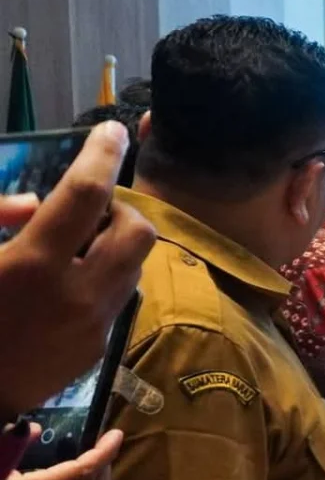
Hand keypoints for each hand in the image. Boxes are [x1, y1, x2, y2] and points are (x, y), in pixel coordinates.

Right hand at [0, 122, 155, 417]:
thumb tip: (35, 203)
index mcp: (33, 265)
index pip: (85, 195)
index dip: (102, 155)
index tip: (113, 130)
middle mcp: (77, 295)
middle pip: (137, 231)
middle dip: (120, 209)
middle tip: (86, 208)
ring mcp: (94, 325)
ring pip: (136, 265)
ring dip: (115, 243)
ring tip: (76, 243)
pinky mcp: (98, 349)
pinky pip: (119, 298)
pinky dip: (104, 277)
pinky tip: (69, 283)